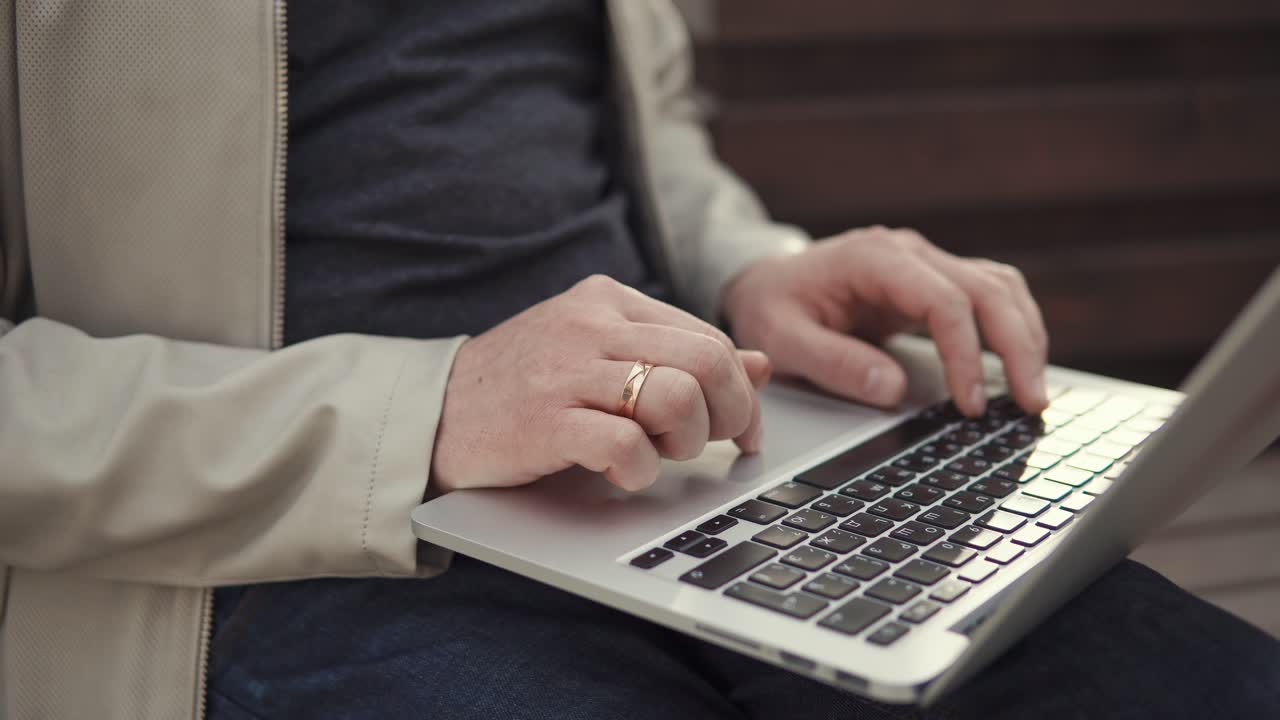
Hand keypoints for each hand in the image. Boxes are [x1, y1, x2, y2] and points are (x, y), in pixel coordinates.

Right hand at [431, 275, 770, 492]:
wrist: (430, 413)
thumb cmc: (523, 387)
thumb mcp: (599, 354)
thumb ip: (676, 353)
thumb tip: (760, 364)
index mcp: (608, 300)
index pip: (710, 337)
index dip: (743, 391)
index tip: (744, 430)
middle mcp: (592, 325)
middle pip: (709, 363)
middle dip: (730, 417)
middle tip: (714, 447)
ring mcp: (566, 371)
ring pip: (678, 399)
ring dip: (686, 443)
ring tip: (657, 454)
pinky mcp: (544, 420)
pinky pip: (627, 444)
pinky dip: (641, 469)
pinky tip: (622, 472)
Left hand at [722, 227, 1048, 416]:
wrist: (767, 281)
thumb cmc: (772, 307)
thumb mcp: (782, 338)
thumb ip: (833, 362)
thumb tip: (892, 390)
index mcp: (873, 258)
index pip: (943, 300)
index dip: (965, 353)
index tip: (970, 403)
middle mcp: (909, 253)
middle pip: (988, 289)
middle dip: (1018, 348)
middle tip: (1031, 404)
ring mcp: (926, 264)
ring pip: (1001, 289)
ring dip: (1026, 339)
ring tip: (1033, 394)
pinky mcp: (935, 283)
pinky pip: (991, 298)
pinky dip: (1013, 331)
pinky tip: (1020, 368)